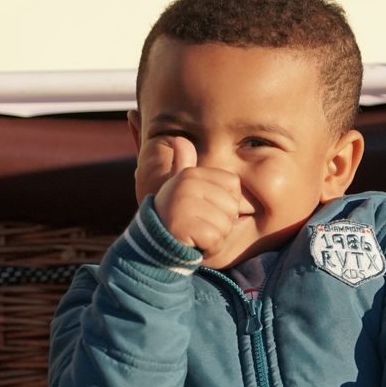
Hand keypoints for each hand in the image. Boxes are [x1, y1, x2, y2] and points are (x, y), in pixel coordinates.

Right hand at [148, 139, 250, 258]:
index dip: (225, 201)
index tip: (204, 207)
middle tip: (198, 223)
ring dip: (215, 236)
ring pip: (226, 225)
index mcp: (190, 174)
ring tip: (195, 233)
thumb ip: (182, 164)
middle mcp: (186, 186)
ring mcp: (184, 206)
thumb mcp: (178, 186)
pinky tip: (193, 243)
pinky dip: (210, 248)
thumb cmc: (173, 214)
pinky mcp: (185, 228)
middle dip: (221, 221)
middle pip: (232, 206)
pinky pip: (217, 241)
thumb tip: (178, 139)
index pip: (233, 184)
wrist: (151, 244)